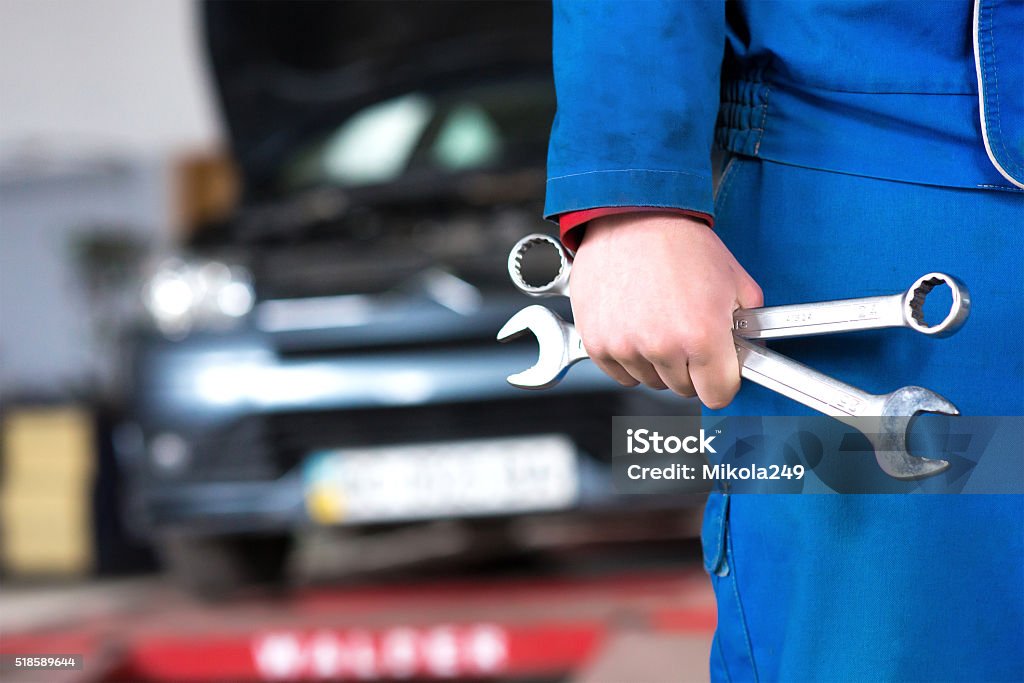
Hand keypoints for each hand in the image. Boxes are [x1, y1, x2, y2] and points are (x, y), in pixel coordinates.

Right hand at [569, 213, 762, 407]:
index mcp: (702, 335)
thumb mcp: (734, 279)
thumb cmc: (679, 242)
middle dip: (690, 367)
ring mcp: (625, 347)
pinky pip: (619, 374)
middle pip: (684, 389)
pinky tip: (635, 326)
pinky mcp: (598, 343)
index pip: (718, 395)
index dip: (722, 381)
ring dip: (657, 362)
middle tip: (686, 332)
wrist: (632, 216)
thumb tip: (751, 350)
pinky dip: (629, 358)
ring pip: (650, 381)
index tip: (718, 370)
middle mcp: (662, 346)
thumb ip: (749, 324)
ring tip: (658, 321)